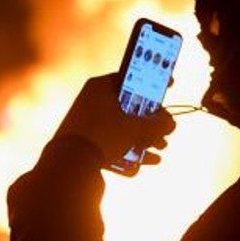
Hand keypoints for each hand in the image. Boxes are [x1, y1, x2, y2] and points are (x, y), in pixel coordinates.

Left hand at [55, 74, 175, 167]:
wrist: (69, 163)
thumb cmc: (103, 136)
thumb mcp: (135, 128)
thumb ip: (156, 124)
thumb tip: (170, 123)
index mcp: (102, 86)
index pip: (132, 76)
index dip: (153, 82)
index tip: (169, 84)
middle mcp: (93, 100)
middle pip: (130, 105)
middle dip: (151, 120)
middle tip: (166, 129)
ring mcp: (87, 121)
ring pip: (123, 126)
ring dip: (144, 137)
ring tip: (160, 148)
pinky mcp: (85, 140)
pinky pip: (112, 141)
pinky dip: (128, 150)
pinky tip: (147, 162)